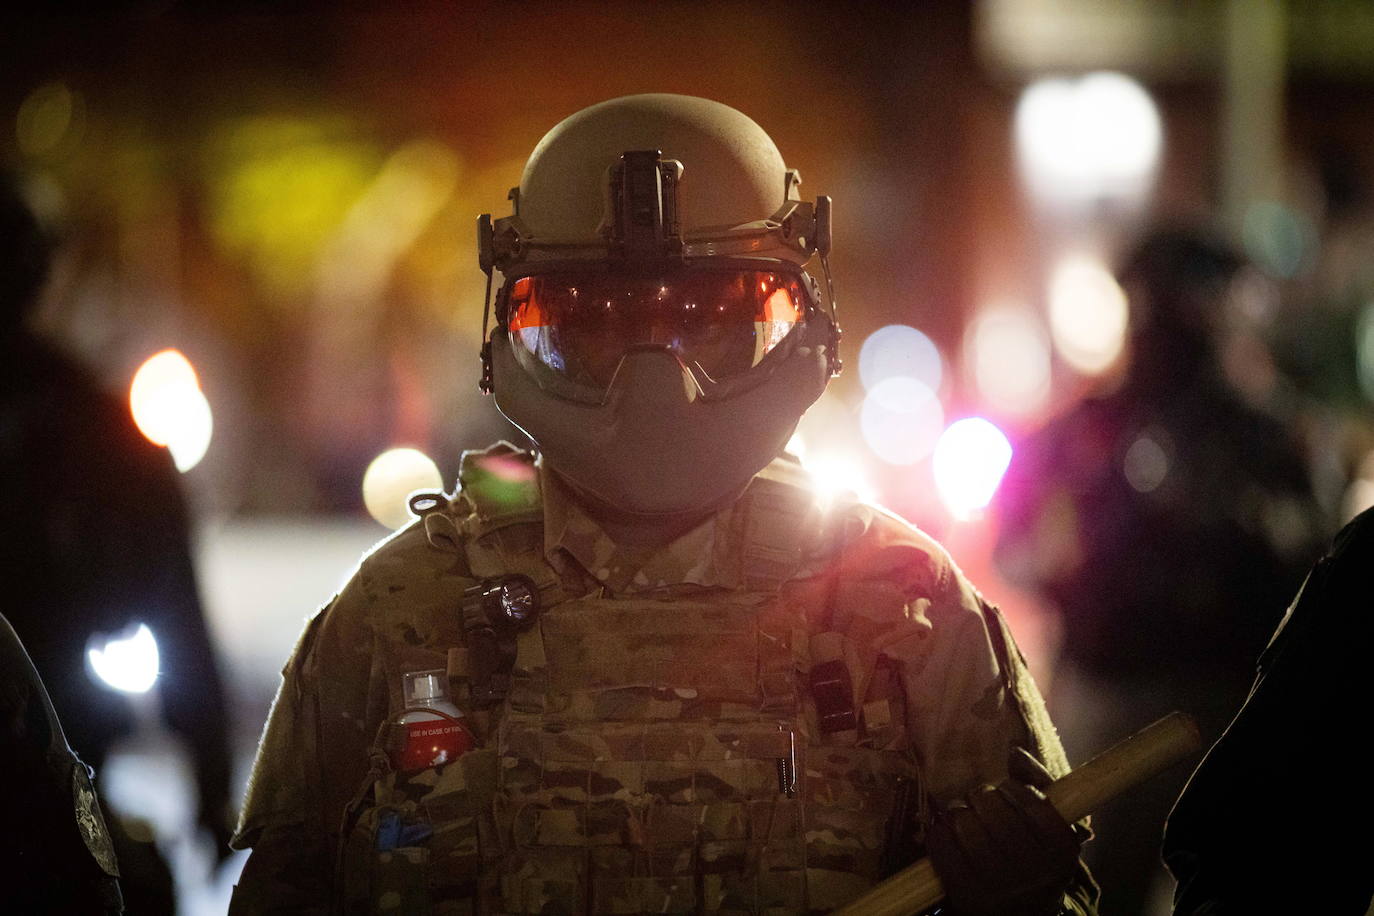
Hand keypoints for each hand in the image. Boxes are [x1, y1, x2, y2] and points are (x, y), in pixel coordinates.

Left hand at [926, 749, 1083, 915]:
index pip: (1036, 805)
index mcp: (1061, 853)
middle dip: (982, 797)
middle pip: (997, 814)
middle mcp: (1035, 874)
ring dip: (958, 812)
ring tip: (962, 813)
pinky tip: (946, 832)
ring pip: (968, 829)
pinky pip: (944, 849)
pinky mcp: (968, 898)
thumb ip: (1038, 785)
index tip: (1006, 789)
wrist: (1022, 915)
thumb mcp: (1047, 829)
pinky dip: (939, 832)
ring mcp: (1001, 889)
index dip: (1014, 789)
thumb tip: (1014, 752)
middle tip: (979, 798)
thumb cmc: (1033, 859)